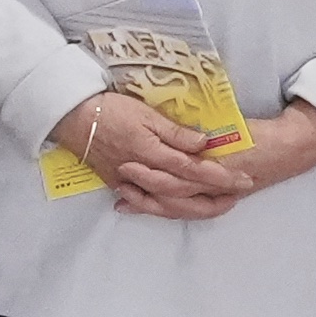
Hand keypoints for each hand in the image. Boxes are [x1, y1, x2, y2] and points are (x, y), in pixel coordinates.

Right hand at [60, 88, 256, 220]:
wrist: (71, 117)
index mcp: (154, 153)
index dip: (221, 176)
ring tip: (215, 203)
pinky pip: (145, 201)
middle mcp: (144, 173)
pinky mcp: (117, 183)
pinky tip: (174, 207)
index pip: (195, 169)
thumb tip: (205, 144)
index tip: (244, 180)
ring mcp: (129, 182)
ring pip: (167, 201)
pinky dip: (162, 207)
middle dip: (214, 194)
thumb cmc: (110, 109)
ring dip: (193, 204)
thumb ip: (176, 132)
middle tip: (239, 194)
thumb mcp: (146, 114)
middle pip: (185, 190)